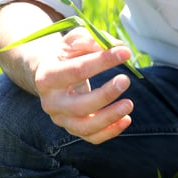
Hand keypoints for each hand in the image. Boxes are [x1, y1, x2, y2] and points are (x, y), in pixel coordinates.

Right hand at [34, 28, 133, 143]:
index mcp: (47, 76)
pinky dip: (111, 131)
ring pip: (85, 127)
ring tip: (129, 104)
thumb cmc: (65, 55)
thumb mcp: (73, 41)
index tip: (125, 53)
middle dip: (105, 95)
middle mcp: (51, 102)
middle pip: (79, 106)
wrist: (48, 75)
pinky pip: (92, 137)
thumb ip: (93, 40)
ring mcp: (60, 119)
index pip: (76, 71)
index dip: (102, 62)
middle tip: (126, 79)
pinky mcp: (72, 128)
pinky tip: (126, 119)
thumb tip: (118, 46)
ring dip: (110, 117)